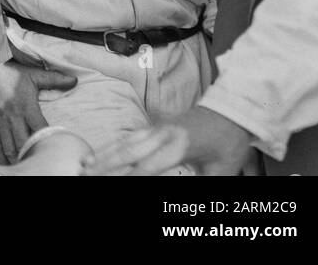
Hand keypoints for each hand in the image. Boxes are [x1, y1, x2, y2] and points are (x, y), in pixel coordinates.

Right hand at [0, 60, 75, 163]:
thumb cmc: (9, 73)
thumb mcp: (33, 75)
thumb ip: (54, 79)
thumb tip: (73, 81)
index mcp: (26, 107)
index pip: (39, 129)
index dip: (47, 141)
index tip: (55, 148)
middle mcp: (13, 118)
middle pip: (24, 144)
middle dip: (32, 156)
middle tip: (42, 162)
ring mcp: (0, 124)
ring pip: (10, 150)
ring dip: (19, 160)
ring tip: (27, 167)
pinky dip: (3, 158)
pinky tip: (10, 165)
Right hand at [82, 107, 253, 175]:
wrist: (231, 111)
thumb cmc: (228, 143)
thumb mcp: (222, 170)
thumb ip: (202, 185)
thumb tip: (188, 206)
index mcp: (179, 146)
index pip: (148, 167)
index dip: (128, 178)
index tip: (111, 185)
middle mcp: (163, 134)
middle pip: (128, 151)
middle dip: (105, 166)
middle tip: (86, 176)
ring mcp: (157, 127)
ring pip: (124, 141)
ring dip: (103, 154)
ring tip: (85, 167)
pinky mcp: (155, 125)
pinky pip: (129, 136)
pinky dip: (111, 145)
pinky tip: (100, 153)